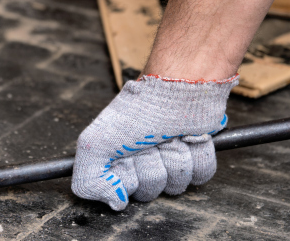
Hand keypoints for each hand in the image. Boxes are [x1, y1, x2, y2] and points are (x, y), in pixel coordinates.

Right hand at [71, 75, 235, 209]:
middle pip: (149, 192)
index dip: (124, 178)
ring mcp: (169, 160)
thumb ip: (88, 180)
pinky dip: (196, 157)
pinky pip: (200, 175)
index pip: (119, 194)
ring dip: (173, 160)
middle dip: (150, 169)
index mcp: (116, 161)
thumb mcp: (94, 142)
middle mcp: (142, 163)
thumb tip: (115, 202)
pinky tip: (188, 139)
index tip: (124, 157)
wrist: (177, 87)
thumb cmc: (138, 110)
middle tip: (147, 145)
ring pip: (175, 186)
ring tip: (168, 138)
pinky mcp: (195, 156)